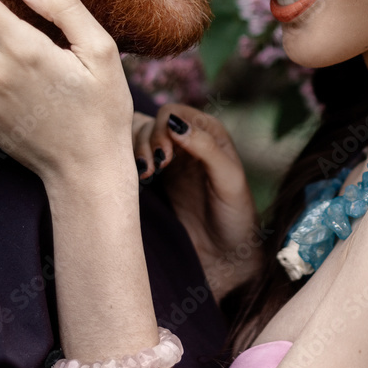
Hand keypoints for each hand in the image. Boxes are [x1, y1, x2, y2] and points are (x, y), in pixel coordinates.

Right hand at [134, 102, 260, 298]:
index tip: (164, 157)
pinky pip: (135, 160)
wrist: (226, 254)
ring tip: (145, 175)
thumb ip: (206, 148)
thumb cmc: (236, 216)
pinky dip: (130, 164)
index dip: (162, 128)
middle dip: (146, 141)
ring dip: (136, 151)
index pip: (172, 113)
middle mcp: (187, 141)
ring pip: (139, 139)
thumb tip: (175, 124)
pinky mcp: (157, 180)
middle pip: (151, 123)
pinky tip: (141, 180)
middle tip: (152, 169)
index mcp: (208, 133)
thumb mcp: (229, 179)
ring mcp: (170, 160)